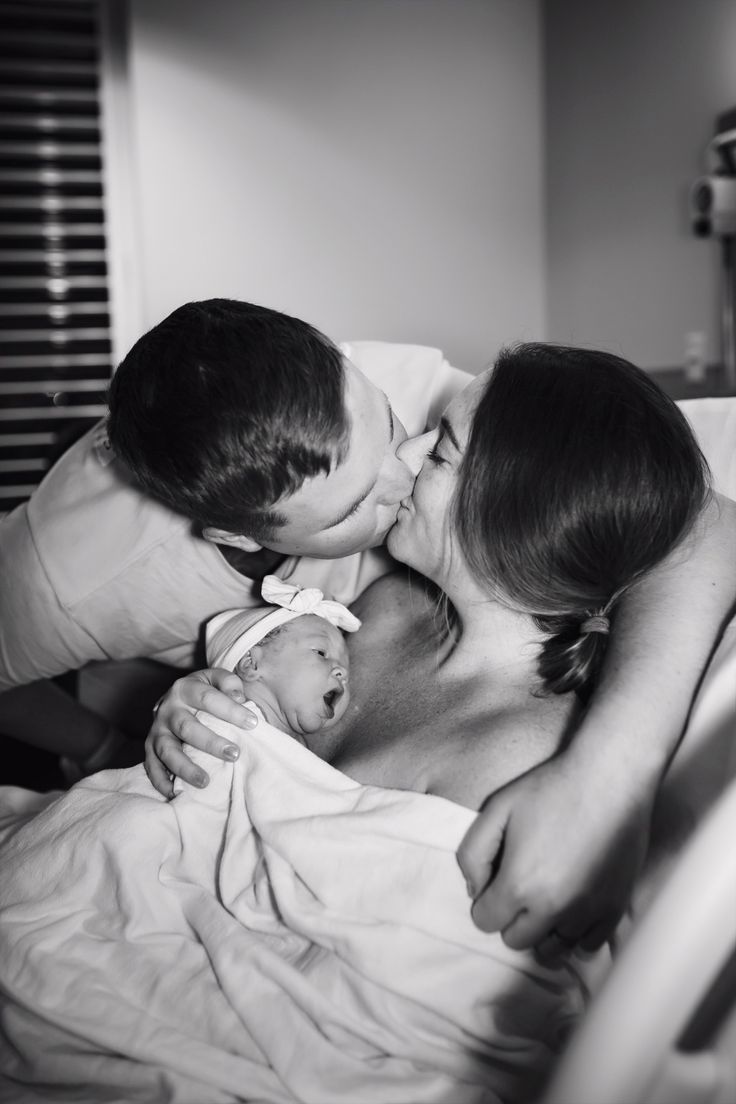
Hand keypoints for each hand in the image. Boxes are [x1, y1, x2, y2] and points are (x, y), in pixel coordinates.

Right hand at [145, 668, 257, 796]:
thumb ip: (229, 683)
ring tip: (206, 781)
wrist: (175, 696)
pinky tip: (176, 793)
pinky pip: (152, 766)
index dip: (231, 711)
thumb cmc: (204, 690)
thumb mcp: (216, 678)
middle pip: (187, 727)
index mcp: (185, 688)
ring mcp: (157, 730)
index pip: (208, 698)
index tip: (253, 723)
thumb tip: (238, 698)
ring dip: (185, 767)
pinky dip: (161, 781)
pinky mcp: (150, 748)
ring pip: (167, 750)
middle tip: (234, 754)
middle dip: (210, 743)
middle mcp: (167, 709)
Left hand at [456, 749, 655, 955]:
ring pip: (552, 950)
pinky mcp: (614, 909)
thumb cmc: (550, 788)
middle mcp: (552, 908)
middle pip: (516, 940)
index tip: (498, 882)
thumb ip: (473, 853)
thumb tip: (474, 890)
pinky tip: (573, 906)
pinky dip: (576, 933)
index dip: (486, 901)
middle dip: (512, 918)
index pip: (485, 922)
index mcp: (519, 884)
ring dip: (543, 930)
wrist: (609, 778)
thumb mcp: (497, 808)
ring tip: (547, 899)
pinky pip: (587, 946)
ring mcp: (587, 913)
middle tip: (523, 886)